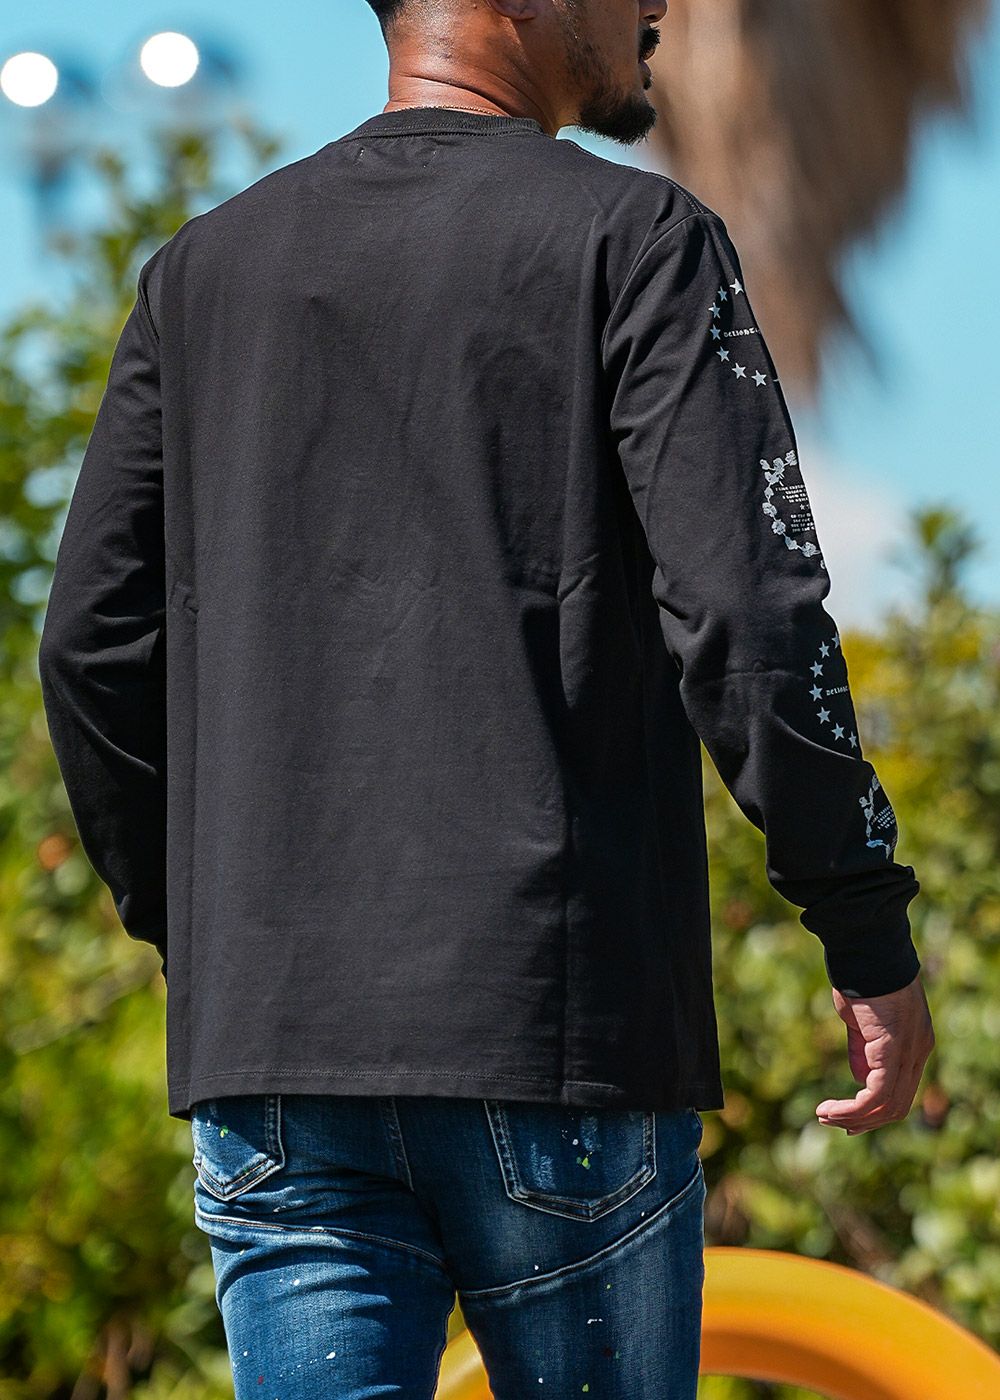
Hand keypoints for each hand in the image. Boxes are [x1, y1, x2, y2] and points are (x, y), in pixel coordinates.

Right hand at [816, 972, 934, 1134]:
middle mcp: (919, 1050)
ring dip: (854, 1117)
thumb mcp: (860, 1019)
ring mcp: (910, 1050)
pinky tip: (830, 1108)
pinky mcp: (894, 1048)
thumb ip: (862, 1049)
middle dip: (864, 1120)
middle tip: (832, 1121)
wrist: (866, 947)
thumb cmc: (859, 975)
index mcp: (915, 1042)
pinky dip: (853, 1108)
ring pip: (888, 1105)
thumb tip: (859, 1078)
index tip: (844, 1116)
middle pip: (897, 1105)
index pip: (901, 1090)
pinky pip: (877, 1093)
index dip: (873, 1109)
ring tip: (824, 1115)